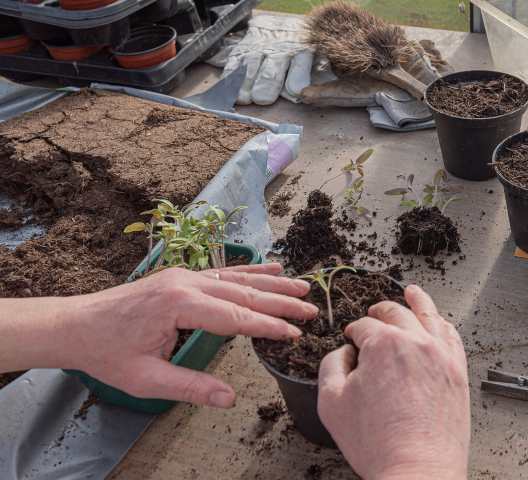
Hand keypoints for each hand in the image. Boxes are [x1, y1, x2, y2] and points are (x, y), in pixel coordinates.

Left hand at [62, 263, 316, 407]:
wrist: (76, 324)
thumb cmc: (107, 353)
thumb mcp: (146, 379)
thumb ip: (191, 386)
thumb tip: (229, 398)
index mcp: (179, 305)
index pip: (236, 316)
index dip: (268, 325)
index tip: (295, 333)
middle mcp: (186, 283)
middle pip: (244, 292)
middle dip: (281, 302)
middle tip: (312, 309)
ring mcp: (184, 275)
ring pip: (238, 278)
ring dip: (272, 282)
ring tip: (302, 286)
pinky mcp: (181, 276)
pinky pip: (223, 272)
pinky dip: (250, 271)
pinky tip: (271, 267)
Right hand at [318, 285, 469, 479]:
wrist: (417, 470)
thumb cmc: (377, 442)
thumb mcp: (331, 402)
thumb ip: (331, 365)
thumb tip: (344, 352)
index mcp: (383, 344)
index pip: (364, 326)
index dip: (354, 332)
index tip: (351, 340)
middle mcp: (415, 342)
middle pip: (396, 313)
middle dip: (380, 311)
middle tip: (373, 314)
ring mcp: (441, 355)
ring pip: (429, 315)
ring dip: (418, 300)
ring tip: (413, 292)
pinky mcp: (458, 372)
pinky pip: (453, 337)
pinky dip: (443, 324)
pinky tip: (439, 323)